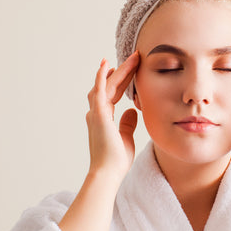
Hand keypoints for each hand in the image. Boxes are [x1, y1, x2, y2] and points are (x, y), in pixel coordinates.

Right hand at [86, 51, 139, 178]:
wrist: (108, 172)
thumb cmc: (116, 160)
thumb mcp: (126, 138)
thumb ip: (127, 124)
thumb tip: (133, 111)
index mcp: (104, 118)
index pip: (114, 93)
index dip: (121, 81)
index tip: (128, 69)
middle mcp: (97, 113)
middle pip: (111, 86)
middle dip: (122, 71)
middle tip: (134, 57)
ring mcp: (97, 112)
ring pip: (108, 85)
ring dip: (119, 71)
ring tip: (131, 58)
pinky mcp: (99, 114)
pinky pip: (100, 91)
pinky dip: (102, 77)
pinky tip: (106, 65)